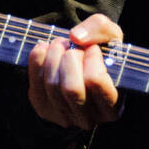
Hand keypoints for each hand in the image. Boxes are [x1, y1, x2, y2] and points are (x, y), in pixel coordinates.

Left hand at [27, 13, 122, 129]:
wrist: (83, 66)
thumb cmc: (103, 55)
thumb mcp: (112, 38)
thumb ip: (101, 29)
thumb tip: (76, 37)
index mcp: (113, 108)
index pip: (95, 81)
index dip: (91, 58)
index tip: (93, 49)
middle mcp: (89, 119)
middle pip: (71, 88)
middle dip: (70, 57)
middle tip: (74, 46)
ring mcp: (64, 117)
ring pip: (52, 85)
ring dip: (54, 55)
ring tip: (61, 45)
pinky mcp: (44, 109)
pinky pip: (35, 82)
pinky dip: (38, 59)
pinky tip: (46, 49)